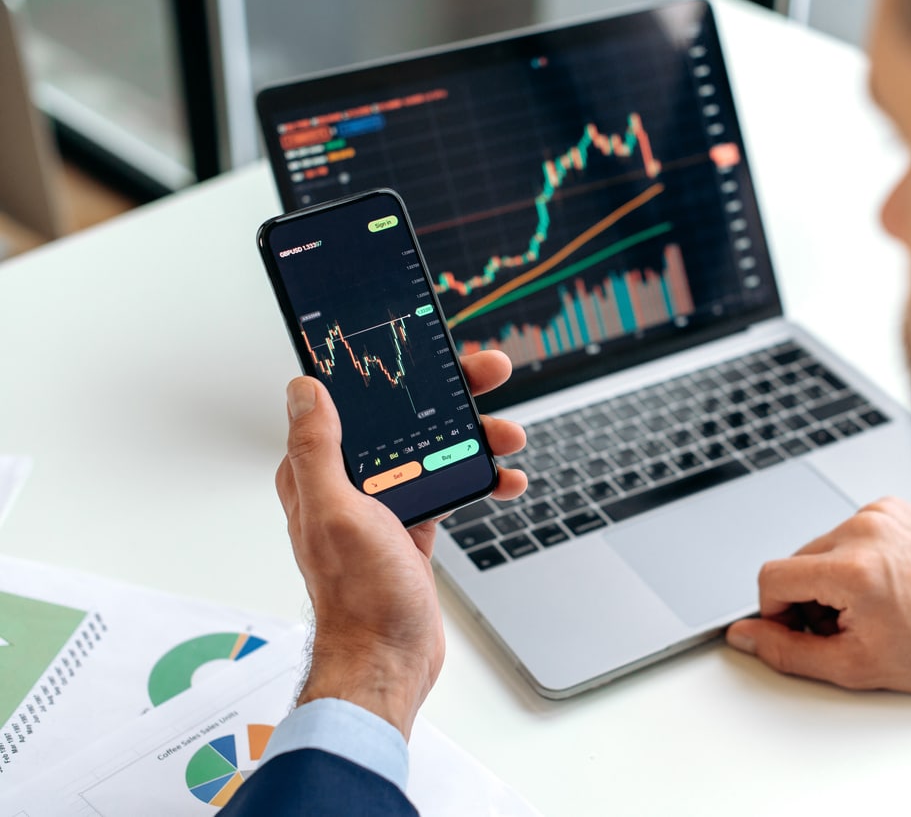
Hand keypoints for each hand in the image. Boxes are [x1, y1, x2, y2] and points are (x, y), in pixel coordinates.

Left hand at [275, 350, 525, 738]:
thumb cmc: (357, 597)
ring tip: (509, 435)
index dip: (393, 370)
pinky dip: (483, 479)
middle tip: (491, 372)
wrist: (388, 659)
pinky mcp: (414, 527)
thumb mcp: (334, 512)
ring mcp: (384, 505)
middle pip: (403, 417)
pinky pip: (452, 486)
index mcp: (319, 472)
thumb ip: (318, 449)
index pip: (354, 401)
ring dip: (476, 436)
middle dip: (452, 394)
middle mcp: (350, 483)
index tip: (429, 349)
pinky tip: (507, 480)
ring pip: (435, 448)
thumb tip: (304, 388)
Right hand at [725, 498, 910, 705]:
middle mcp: (864, 530)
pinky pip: (848, 532)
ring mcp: (881, 513)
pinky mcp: (893, 507)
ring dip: (831, 579)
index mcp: (853, 568)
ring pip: (820, 547)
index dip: (775, 612)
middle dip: (808, 599)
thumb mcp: (855, 666)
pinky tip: (884, 584)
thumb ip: (788, 651)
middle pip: (795, 562)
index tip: (801, 631)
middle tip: (846, 628)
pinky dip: (854, 559)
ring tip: (871, 607)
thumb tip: (746, 636)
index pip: (771, 577)